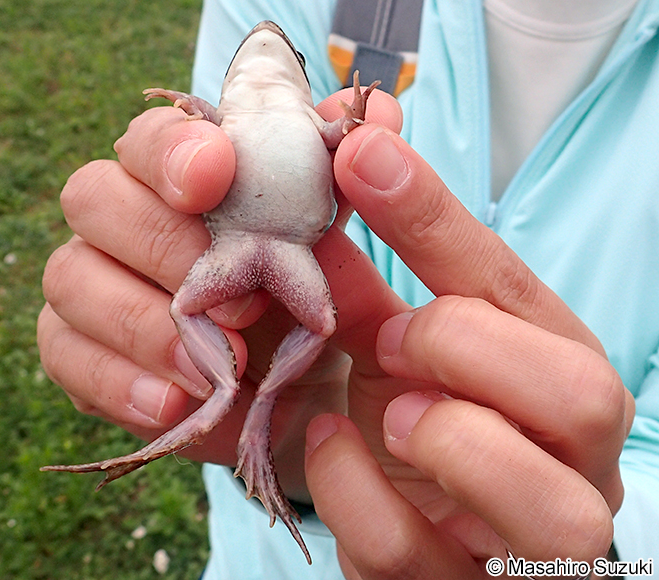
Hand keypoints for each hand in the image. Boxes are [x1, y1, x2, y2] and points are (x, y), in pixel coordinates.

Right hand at [37, 87, 401, 498]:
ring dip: (140, 322)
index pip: (150, 137)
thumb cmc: (311, 307)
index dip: (172, 150)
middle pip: (93, 196)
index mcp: (183, 179)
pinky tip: (171, 405)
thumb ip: (348, 183)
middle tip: (236, 301)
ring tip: (209, 368)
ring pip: (68, 276)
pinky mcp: (78, 351)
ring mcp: (92, 285)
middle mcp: (125, 220)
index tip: (216, 176)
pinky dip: (116, 380)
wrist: (296, 395)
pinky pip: (62, 353)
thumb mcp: (341, 250)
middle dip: (161, 244)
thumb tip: (379, 112)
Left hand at [304, 120, 635, 577]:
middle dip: (465, 346)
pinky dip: (354, 491)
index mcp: (556, 376)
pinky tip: (334, 448)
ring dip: (442, 437)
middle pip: (585, 392)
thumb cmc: (424, 435)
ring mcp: (533, 542)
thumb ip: (364, 291)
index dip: (432, 217)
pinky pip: (416, 552)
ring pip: (548, 503)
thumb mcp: (397, 358)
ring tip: (386, 410)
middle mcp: (573, 460)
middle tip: (391, 338)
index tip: (358, 152)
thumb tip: (319, 198)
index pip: (513, 287)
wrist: (430, 542)